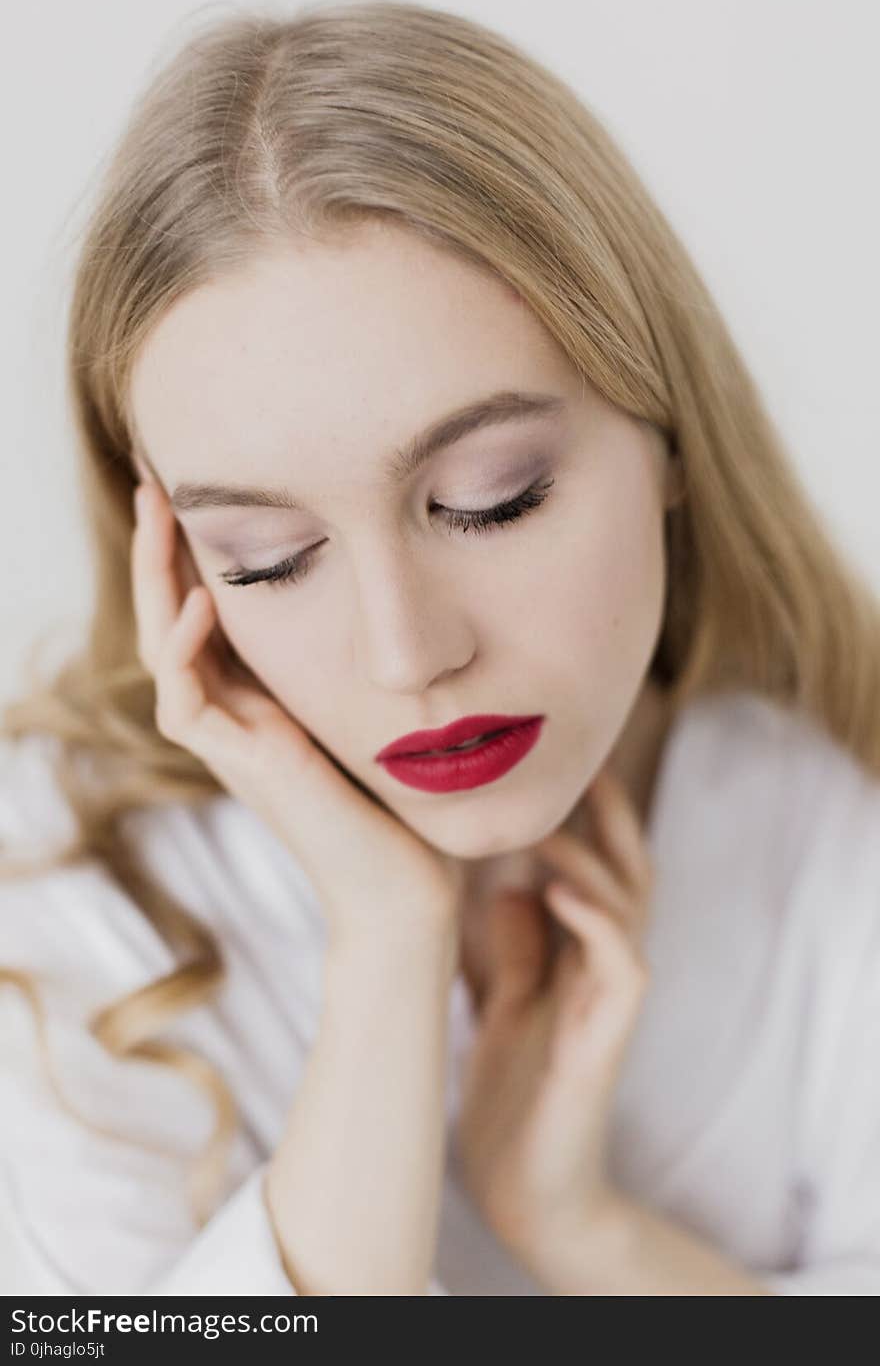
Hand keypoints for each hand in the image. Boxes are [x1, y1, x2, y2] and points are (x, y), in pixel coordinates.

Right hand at [130, 472, 465, 950]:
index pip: (212, 611)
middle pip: (172, 618)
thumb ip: (369, 659)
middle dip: (162, 549)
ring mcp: (232, 743)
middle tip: (157, 479)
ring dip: (155, 580)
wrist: (408, 890)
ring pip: (161, 650)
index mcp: (265, 697)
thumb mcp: (383, 704)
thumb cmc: (408, 804)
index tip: (206, 488)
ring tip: (158, 511)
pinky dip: (185, 650)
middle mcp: (238, 714)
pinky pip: (183, 704)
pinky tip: (202, 600)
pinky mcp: (241, 768)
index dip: (200, 552)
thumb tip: (409, 588)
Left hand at [453, 764, 651, 1282]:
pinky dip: (596, 924)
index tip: (550, 757)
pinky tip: (556, 890)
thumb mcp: (507, 1004)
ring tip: (547, 818)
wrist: (524, 1189)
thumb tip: (510, 886)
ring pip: (628, 906)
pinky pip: (622, 967)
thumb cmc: (515, 1096)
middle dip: (607, 813)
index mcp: (579, 956)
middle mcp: (603, 968)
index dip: (585, 813)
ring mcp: (609, 1001)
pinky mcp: (607, 1038)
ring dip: (590, 857)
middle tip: (576, 756)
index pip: (595, 866)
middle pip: (627, 870)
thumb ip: (517, 949)